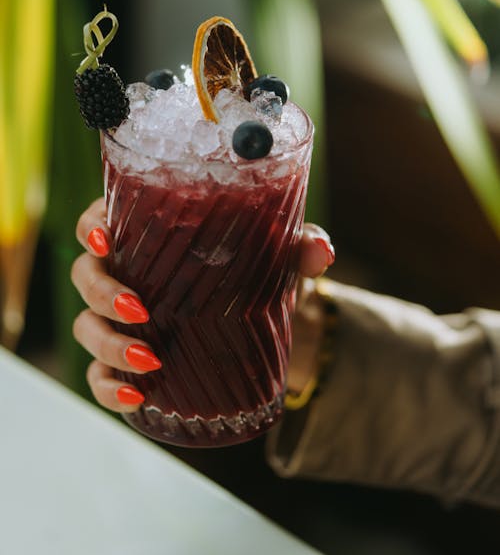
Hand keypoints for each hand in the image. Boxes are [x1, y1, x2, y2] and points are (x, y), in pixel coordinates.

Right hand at [71, 198, 334, 412]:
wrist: (276, 325)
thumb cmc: (264, 271)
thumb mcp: (281, 254)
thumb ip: (300, 245)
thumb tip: (321, 251)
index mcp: (149, 234)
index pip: (102, 219)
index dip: (91, 226)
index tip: (104, 239)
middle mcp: (127, 272)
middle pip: (87, 275)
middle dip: (103, 293)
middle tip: (141, 310)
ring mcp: (122, 319)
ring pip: (87, 326)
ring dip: (108, 344)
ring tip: (150, 361)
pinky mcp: (129, 360)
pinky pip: (100, 375)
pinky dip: (109, 388)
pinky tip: (137, 396)